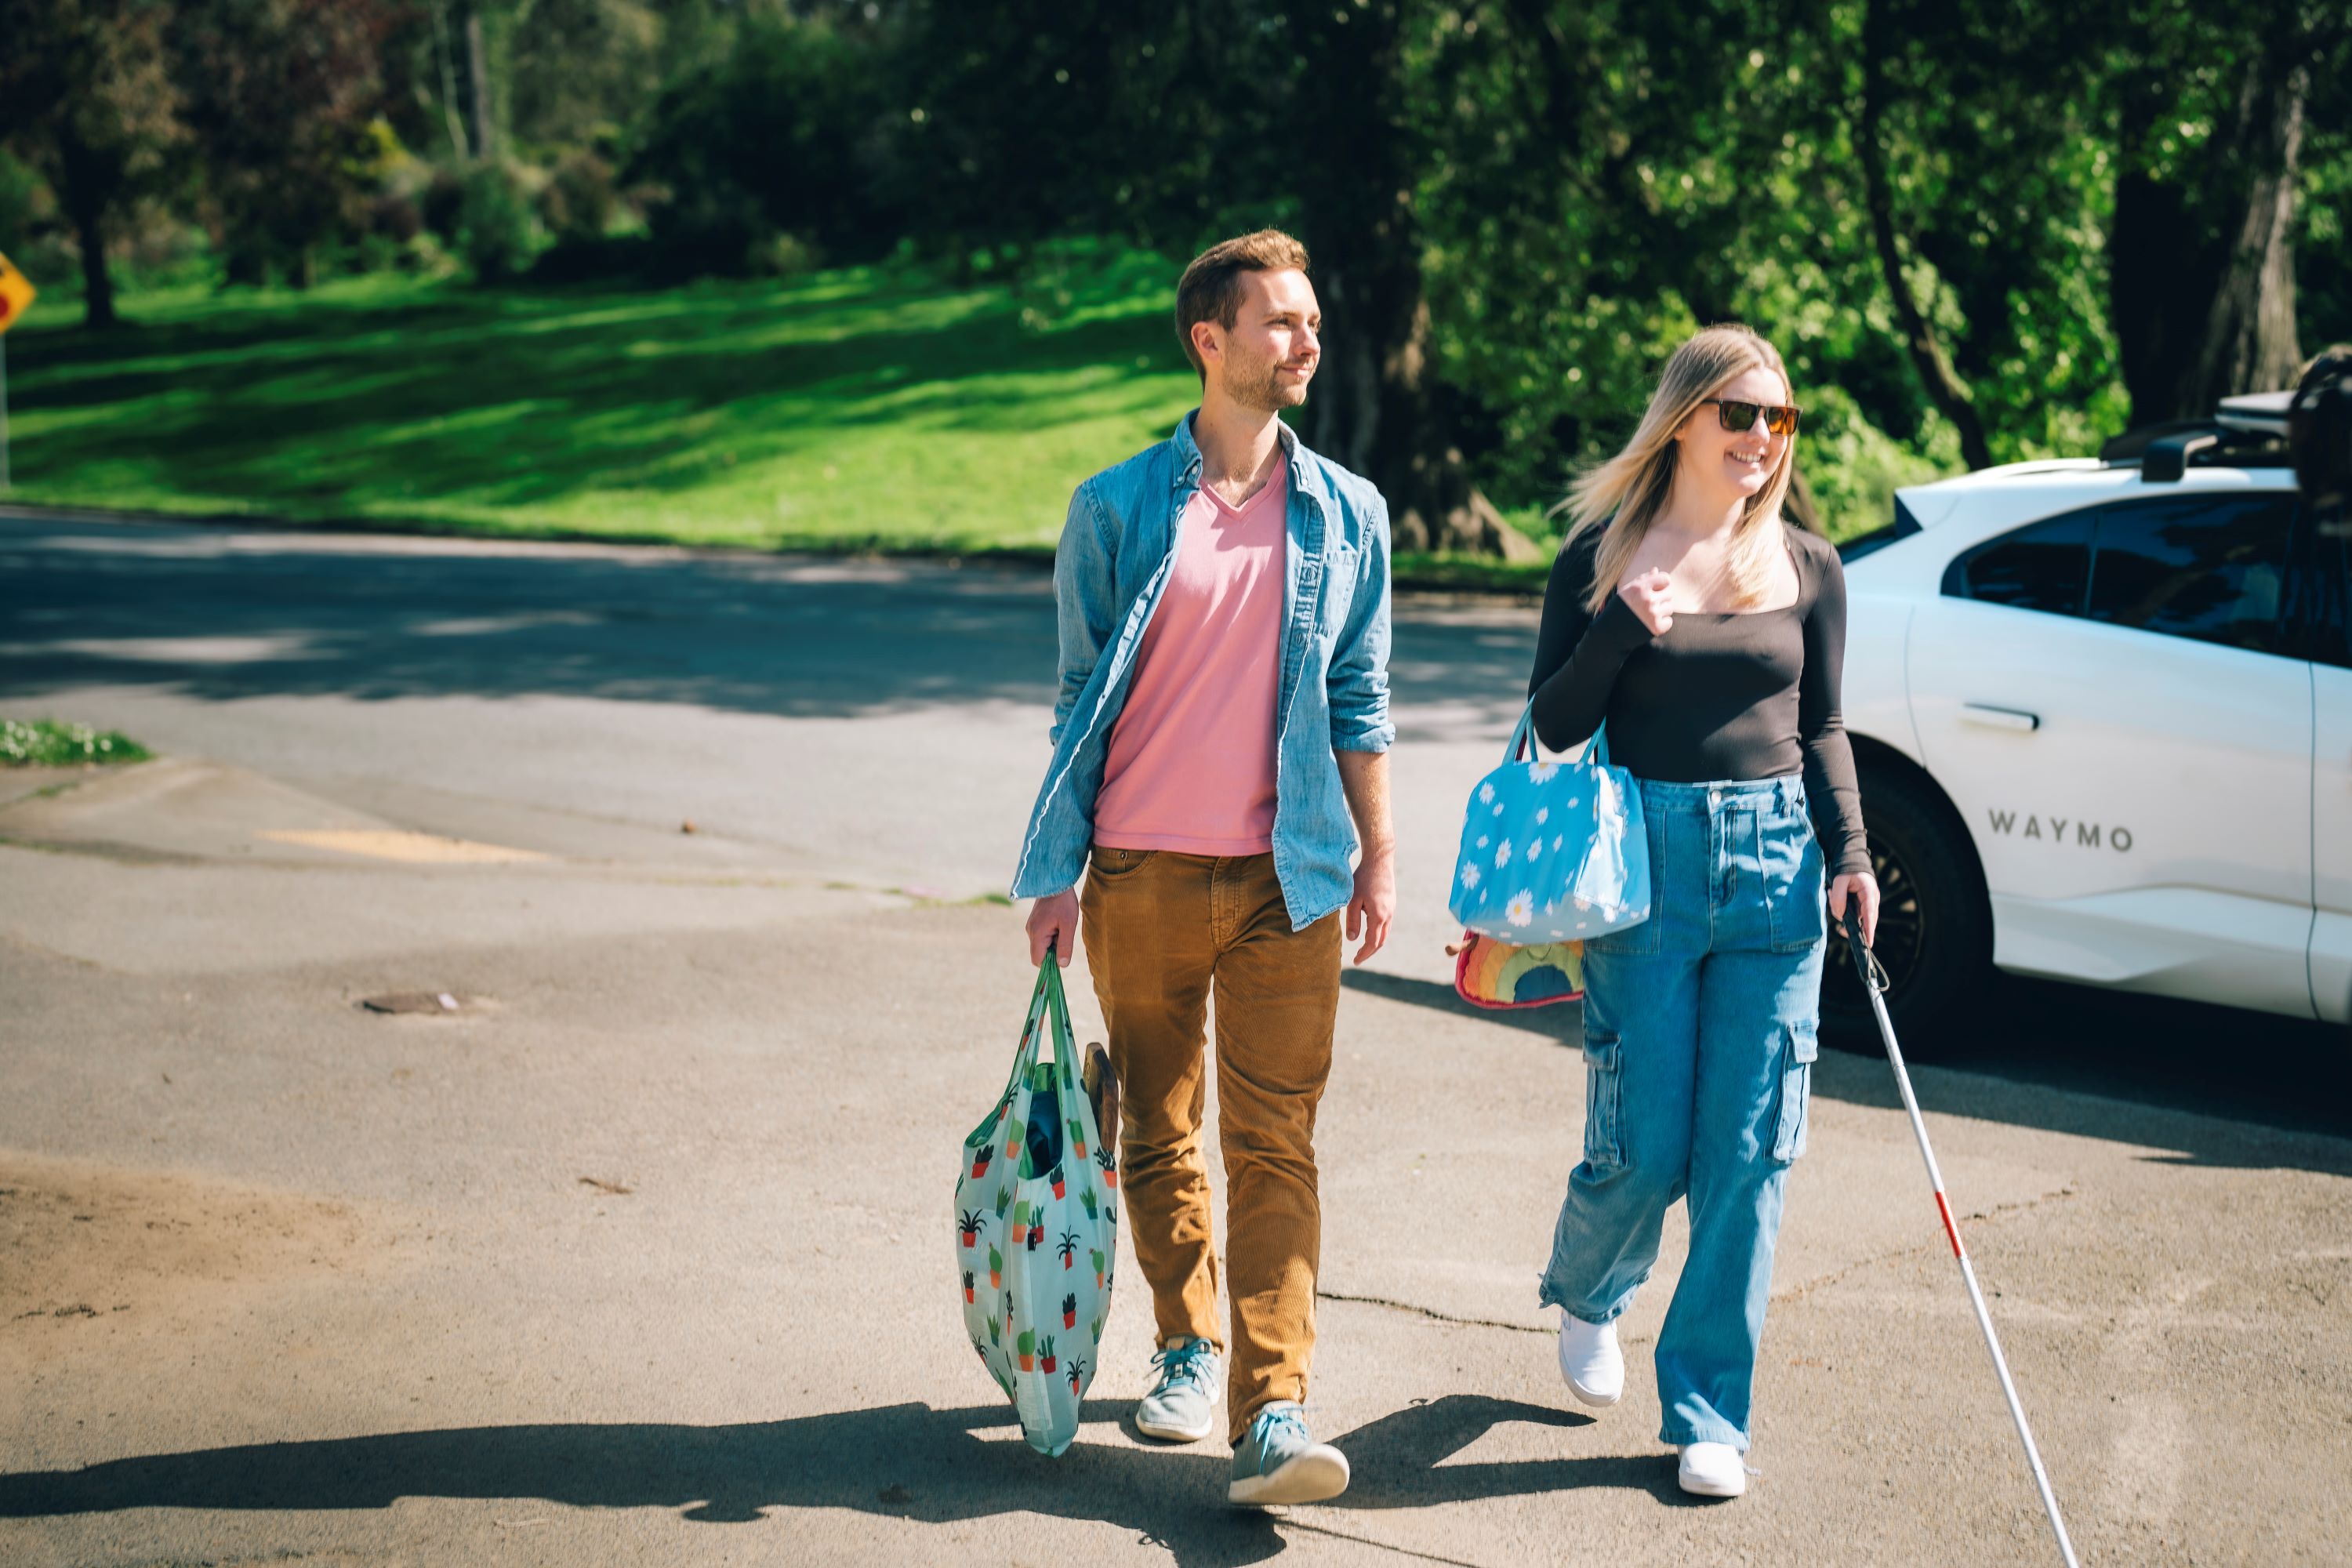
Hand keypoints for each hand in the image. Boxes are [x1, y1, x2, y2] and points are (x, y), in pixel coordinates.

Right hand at [1026, 889, 1078, 965]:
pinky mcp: (1034, 922)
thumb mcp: (1069, 925)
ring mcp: (1031, 926)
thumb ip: (1065, 946)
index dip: (1050, 964)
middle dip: (1054, 951)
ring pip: (1042, 945)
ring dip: (1053, 942)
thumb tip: (1062, 965)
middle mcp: (1030, 931)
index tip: (1062, 956)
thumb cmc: (1064, 902)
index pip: (1037, 961)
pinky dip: (1051, 935)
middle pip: (1040, 953)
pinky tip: (1059, 923)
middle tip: (1065, 935)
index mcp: (1037, 934)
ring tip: (1063, 926)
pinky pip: (1041, 936)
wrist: (1056, 882)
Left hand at [1346, 845, 1394, 965]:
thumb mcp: (1352, 900)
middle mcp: (1388, 915)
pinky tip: (1369, 931)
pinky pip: (1386, 924)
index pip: (1372, 942)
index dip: (1364, 954)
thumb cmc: (1363, 878)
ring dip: (1375, 943)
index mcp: (1379, 916)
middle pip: (1381, 941)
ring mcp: (1392, 910)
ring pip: (1385, 933)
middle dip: (1370, 952)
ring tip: (1363, 948)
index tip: (1355, 961)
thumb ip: (1352, 921)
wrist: (1379, 860)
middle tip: (1358, 958)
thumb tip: (1352, 940)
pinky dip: (1378, 933)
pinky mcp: (1391, 905)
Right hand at [1618, 569, 1674, 635]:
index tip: (1658, 589)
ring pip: (1669, 607)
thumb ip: (1642, 579)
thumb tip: (1656, 570)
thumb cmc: (1619, 609)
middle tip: (1651, 604)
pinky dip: (1662, 623)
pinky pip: (1669, 621)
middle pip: (1669, 593)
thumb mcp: (1627, 590)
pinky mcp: (1656, 628)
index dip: (1662, 583)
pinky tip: (1650, 623)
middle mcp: (1647, 599)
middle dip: (1662, 597)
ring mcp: (1652, 614)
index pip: (1665, 579)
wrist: (1610, 633)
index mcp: (1639, 588)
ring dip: (1662, 611)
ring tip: (1648, 614)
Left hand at [1828, 871, 1880, 948]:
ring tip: (1832, 892)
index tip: (1869, 944)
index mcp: (1869, 894)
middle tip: (1841, 931)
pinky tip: (1832, 894)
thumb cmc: (1847, 868)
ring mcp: (1867, 903)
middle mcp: (1871, 900)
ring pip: (1856, 917)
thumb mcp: (1840, 880)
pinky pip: (1852, 913)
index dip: (1869, 930)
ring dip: (1842, 911)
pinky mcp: (1860, 904)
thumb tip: (1840, 916)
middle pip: (1865, 921)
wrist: (1851, 859)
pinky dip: (1841, 908)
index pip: (1870, 915)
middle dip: (1853, 927)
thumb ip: (1838, 898)